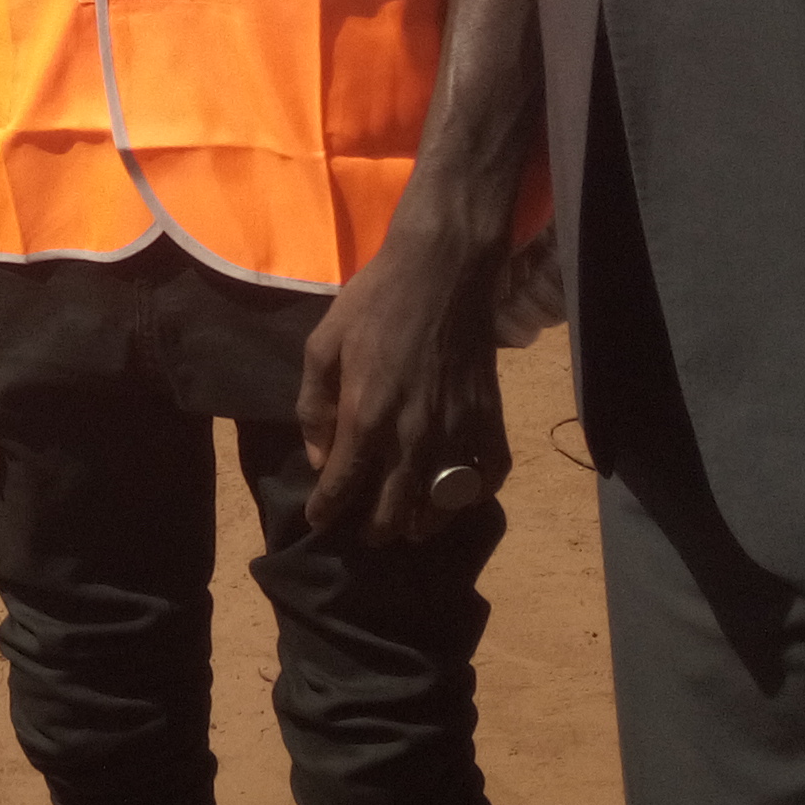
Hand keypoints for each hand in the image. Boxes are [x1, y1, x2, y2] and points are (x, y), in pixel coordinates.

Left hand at [298, 213, 507, 543]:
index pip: (343, 485)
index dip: (328, 509)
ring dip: (426, 522)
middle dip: (377, 529)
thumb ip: (314, 406)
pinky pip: (490, 472)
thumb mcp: (322, 345)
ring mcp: (457, 429)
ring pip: (444, 501)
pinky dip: (478, 491)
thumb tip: (319, 456)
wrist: (442, 271)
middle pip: (395, 507)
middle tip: (367, 533)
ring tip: (413, 528)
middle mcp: (413, 435)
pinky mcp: (490, 417)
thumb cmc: (374, 302)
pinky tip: (462, 493)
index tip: (320, 519)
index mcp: (366, 416)